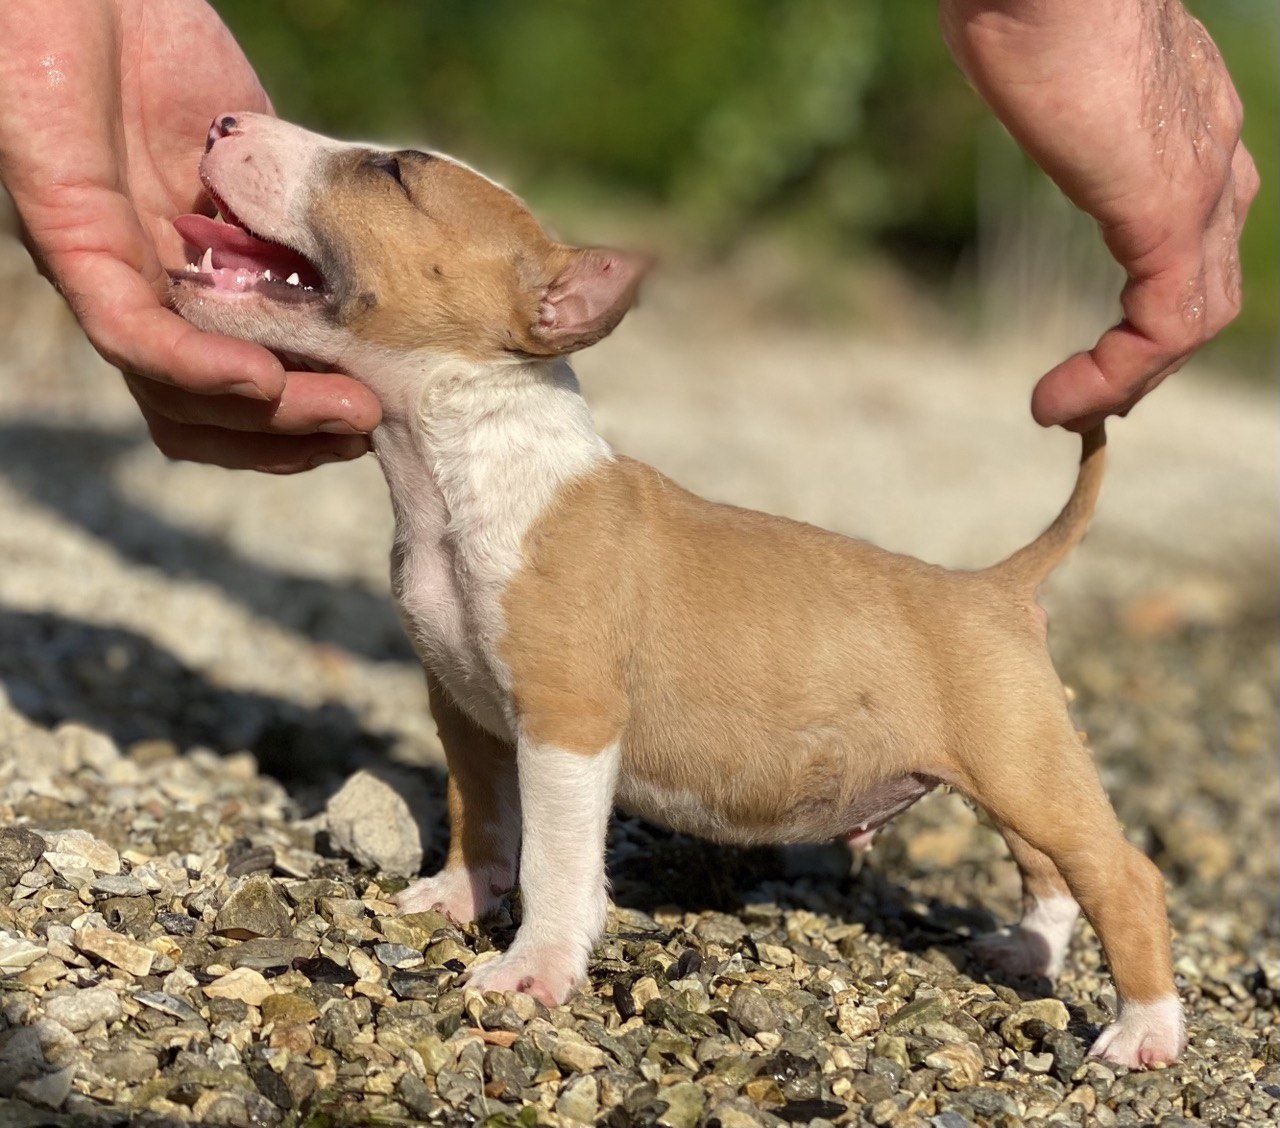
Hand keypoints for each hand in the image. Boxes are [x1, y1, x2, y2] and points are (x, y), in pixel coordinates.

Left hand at [0, 0, 380, 471]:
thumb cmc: (163, 42)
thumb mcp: (261, 159)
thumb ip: (296, 229)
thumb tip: (377, 304)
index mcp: (185, 274)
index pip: (235, 383)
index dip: (299, 420)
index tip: (372, 418)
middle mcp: (141, 288)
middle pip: (205, 408)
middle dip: (292, 435)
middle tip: (367, 428)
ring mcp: (104, 268)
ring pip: (172, 392)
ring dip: (266, 417)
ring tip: (346, 412)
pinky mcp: (70, 234)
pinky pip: (130, 333)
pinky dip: (199, 370)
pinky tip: (265, 380)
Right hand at [941, 0, 1258, 430]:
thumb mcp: (1040, 67)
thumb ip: (1054, 104)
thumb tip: (1013, 84)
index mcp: (1187, 122)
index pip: (1194, 242)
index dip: (1148, 312)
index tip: (1090, 354)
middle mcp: (1213, 152)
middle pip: (1207, 286)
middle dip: (1146, 359)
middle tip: (1086, 400)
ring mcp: (1200, 181)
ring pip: (1196, 315)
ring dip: (1130, 380)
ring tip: (1065, 410)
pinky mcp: (1166, 208)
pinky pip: (1163, 325)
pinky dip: (1113, 376)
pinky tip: (1054, 398)